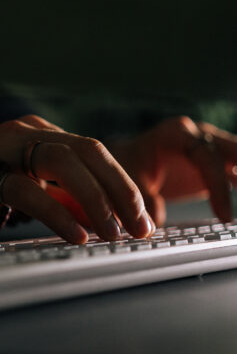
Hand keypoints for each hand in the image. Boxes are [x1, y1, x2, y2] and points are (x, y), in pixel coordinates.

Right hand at [0, 115, 153, 243]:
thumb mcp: (18, 190)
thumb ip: (55, 196)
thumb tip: (99, 218)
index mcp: (36, 134)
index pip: (93, 152)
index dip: (122, 184)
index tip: (143, 218)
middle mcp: (22, 133)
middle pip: (87, 150)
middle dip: (120, 190)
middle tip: (141, 228)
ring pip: (62, 161)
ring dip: (96, 199)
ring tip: (114, 234)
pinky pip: (25, 187)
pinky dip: (56, 212)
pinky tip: (76, 235)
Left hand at [110, 116, 236, 225]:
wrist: (127, 159)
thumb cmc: (127, 165)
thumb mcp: (129, 178)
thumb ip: (142, 197)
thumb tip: (153, 221)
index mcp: (176, 133)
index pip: (206, 158)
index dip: (218, 187)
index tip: (225, 218)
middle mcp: (200, 134)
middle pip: (236, 149)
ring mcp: (213, 146)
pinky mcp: (220, 162)